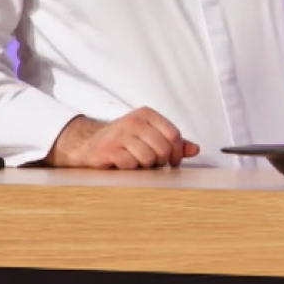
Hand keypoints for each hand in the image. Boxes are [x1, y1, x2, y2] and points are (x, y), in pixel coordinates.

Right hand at [46, 107, 200, 168]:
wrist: (88, 143)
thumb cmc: (123, 140)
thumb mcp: (149, 135)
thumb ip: (173, 142)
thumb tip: (195, 149)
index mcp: (147, 114)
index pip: (174, 135)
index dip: (177, 152)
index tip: (172, 161)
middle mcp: (133, 121)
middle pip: (163, 149)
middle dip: (160, 161)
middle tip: (152, 163)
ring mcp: (119, 134)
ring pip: (149, 158)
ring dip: (144, 166)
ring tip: (136, 161)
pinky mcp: (108, 149)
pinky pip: (131, 165)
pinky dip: (130, 169)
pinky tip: (123, 163)